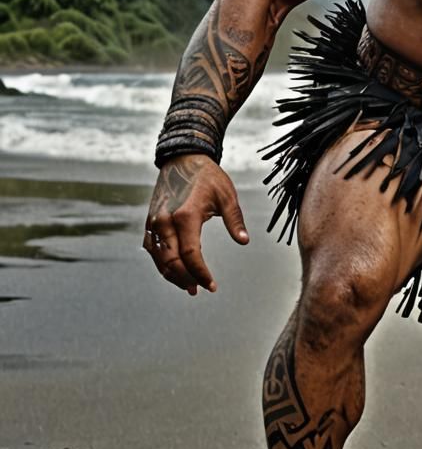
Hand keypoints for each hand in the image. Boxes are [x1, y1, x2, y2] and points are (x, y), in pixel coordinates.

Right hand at [143, 154, 249, 293]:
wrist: (183, 159)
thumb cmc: (208, 177)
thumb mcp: (227, 196)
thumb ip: (235, 220)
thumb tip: (244, 241)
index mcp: (185, 215)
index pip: (191, 255)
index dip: (201, 273)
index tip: (212, 285)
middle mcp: (165, 221)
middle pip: (172, 261)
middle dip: (186, 279)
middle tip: (200, 290)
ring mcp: (154, 222)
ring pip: (159, 258)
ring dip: (172, 275)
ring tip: (189, 287)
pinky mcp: (150, 221)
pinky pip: (152, 249)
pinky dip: (162, 263)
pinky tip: (174, 271)